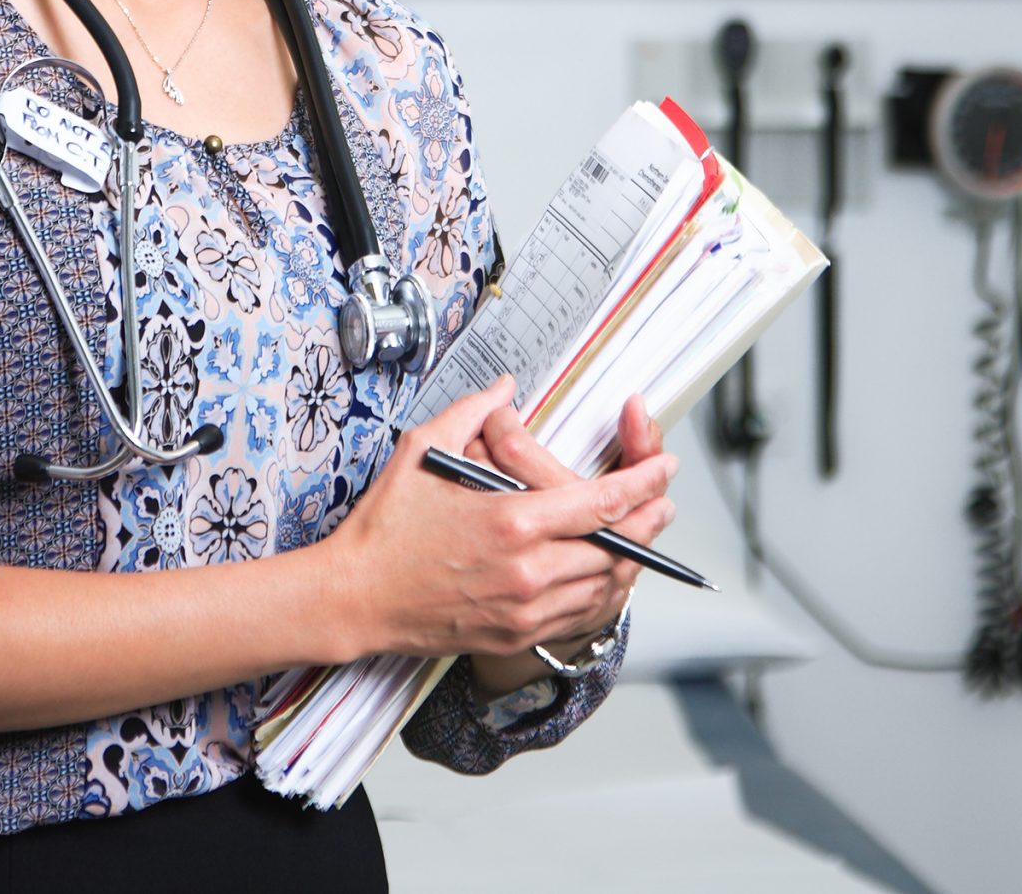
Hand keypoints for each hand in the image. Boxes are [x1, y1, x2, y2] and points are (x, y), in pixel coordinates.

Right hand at [322, 377, 675, 664]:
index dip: (645, 483)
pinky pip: (578, 615)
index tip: (665, 469)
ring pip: (604, 585)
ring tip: (642, 534)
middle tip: (664, 501)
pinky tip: (603, 572)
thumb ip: (473, 412)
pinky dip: (601, 592)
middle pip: (618, 548)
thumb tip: (506, 387)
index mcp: (512, 520)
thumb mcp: (423, 451)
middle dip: (650, 522)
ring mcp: (524, 609)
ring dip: (631, 558)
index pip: (603, 502)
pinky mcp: (516, 634)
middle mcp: (528, 570)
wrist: (356, 598)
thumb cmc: (385, 527)